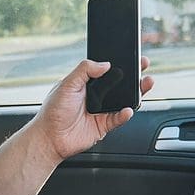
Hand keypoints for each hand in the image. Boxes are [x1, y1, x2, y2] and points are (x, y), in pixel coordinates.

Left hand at [32, 57, 153, 161]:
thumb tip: (104, 64)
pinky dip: (125, 115)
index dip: (119, 63)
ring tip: (145, 84)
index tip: (131, 56)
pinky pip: (118, 119)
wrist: (49, 138)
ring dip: (136, 93)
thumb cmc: (53, 111)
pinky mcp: (103, 126)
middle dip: (133, 75)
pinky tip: (127, 110)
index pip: (107, 71)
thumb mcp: (66, 84)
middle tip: (143, 65)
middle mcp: (96, 96)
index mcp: (86, 84)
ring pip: (123, 101)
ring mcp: (101, 111)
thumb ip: (84, 70)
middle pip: (120, 85)